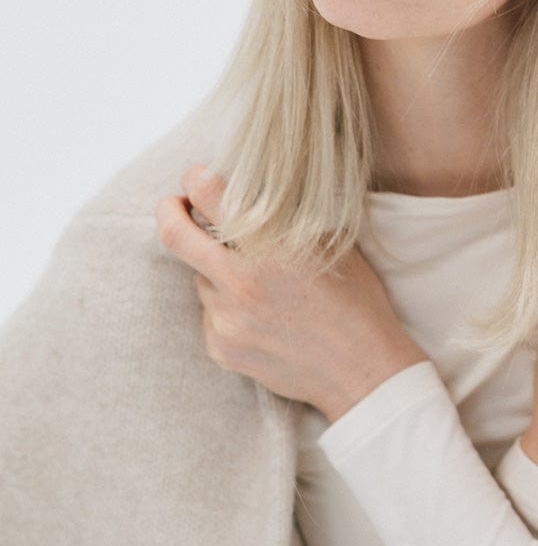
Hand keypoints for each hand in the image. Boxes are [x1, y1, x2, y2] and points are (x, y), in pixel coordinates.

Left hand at [156, 166, 425, 421]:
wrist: (361, 368)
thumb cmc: (355, 299)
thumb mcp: (328, 243)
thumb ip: (283, 221)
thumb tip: (246, 199)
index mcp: (269, 246)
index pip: (209, 195)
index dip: (195, 178)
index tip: (195, 177)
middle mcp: (239, 281)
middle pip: (175, 235)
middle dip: (169, 210)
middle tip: (174, 204)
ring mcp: (226, 318)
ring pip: (201, 278)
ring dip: (216, 270)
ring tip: (259, 283)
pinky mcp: (221, 347)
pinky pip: (210, 314)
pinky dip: (226, 307)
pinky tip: (263, 316)